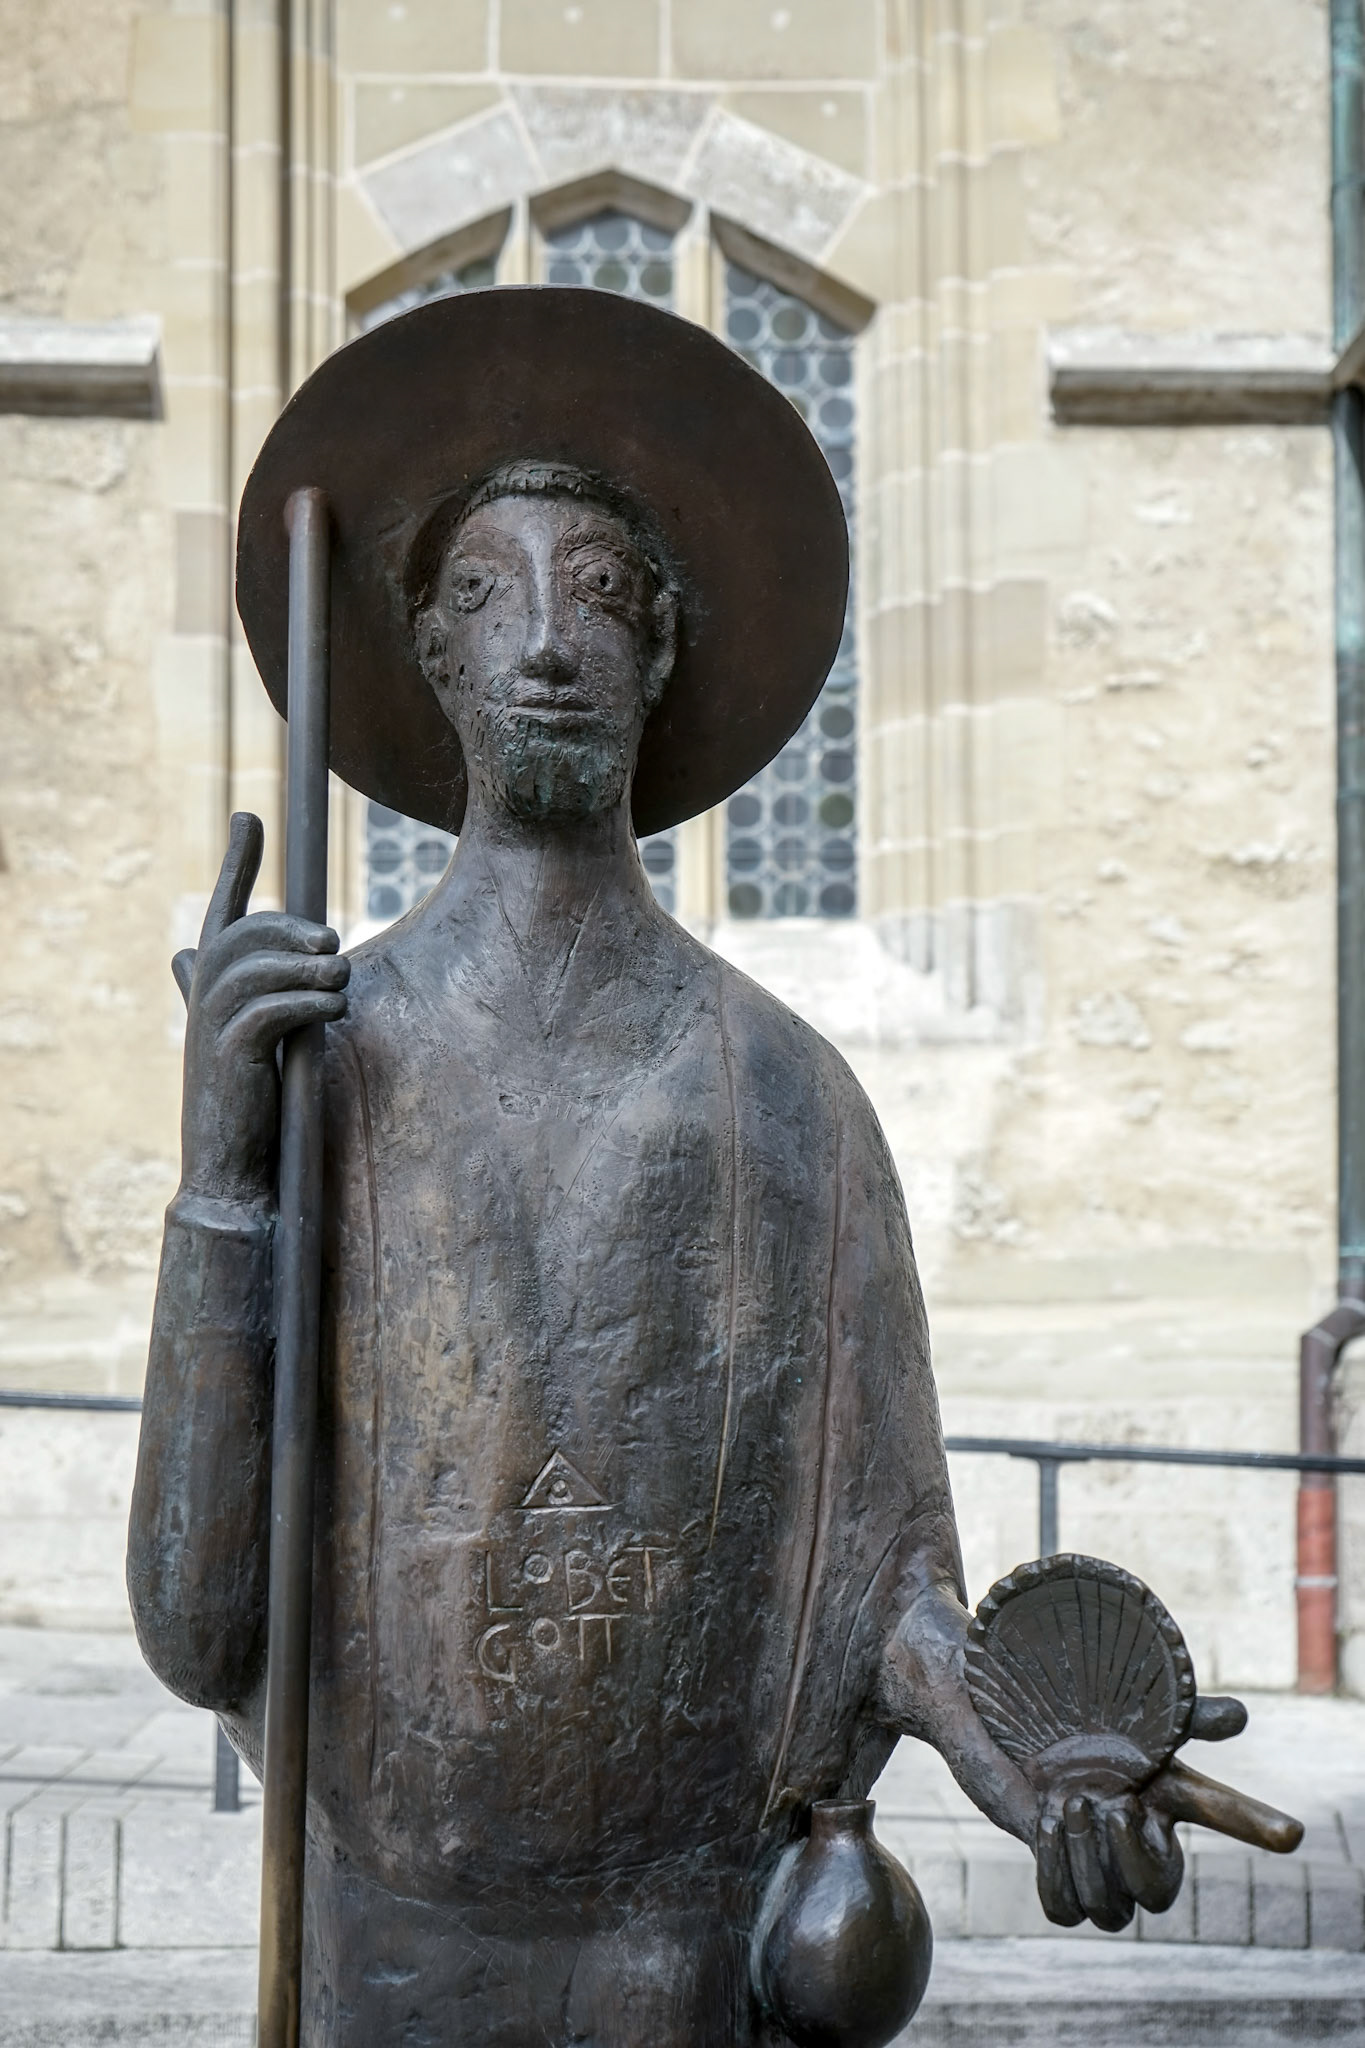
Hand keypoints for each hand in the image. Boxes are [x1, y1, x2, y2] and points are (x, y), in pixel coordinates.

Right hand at [175, 813, 349, 1206]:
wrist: (232, 1173)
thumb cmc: (258, 1106)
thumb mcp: (265, 1041)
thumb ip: (275, 999)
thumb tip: (321, 963)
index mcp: (211, 992)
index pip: (222, 916)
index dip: (236, 865)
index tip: (248, 816)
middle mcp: (202, 1002)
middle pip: (241, 936)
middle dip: (289, 928)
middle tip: (332, 942)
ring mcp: (210, 1030)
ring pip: (254, 970)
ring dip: (306, 967)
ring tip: (342, 976)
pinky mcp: (229, 1059)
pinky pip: (268, 1012)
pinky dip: (308, 1002)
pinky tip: (335, 1008)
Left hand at [1032, 1696, 1300, 1930]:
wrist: (1024, 1735)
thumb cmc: (1087, 1725)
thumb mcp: (1132, 1715)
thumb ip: (1180, 1716)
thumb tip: (1238, 1716)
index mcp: (1172, 1802)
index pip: (1224, 1816)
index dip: (1259, 1826)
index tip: (1292, 1832)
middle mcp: (1142, 1849)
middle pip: (1157, 1894)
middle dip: (1133, 1858)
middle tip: (1116, 1805)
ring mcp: (1101, 1873)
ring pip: (1108, 1911)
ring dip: (1088, 1860)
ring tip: (1073, 1804)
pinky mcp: (1060, 1884)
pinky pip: (1064, 1910)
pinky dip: (1056, 1872)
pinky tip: (1049, 1823)